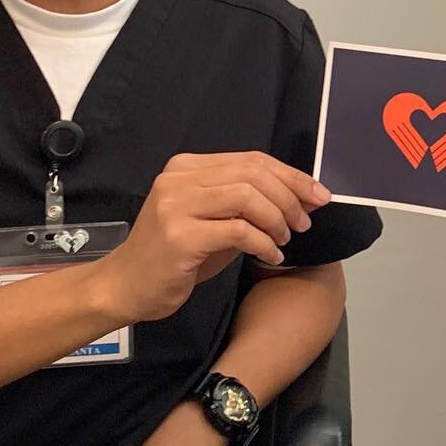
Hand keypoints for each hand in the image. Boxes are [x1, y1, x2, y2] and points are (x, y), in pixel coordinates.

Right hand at [92, 152, 329, 324]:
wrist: (126, 286)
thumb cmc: (174, 256)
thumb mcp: (213, 220)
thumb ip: (248, 204)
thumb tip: (301, 197)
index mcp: (188, 167)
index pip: (251, 160)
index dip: (291, 175)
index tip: (318, 195)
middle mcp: (179, 179)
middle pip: (253, 174)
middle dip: (290, 196)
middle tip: (304, 222)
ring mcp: (176, 205)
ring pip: (247, 197)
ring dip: (277, 219)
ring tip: (285, 239)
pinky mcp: (180, 236)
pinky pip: (239, 231)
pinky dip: (264, 243)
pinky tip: (271, 255)